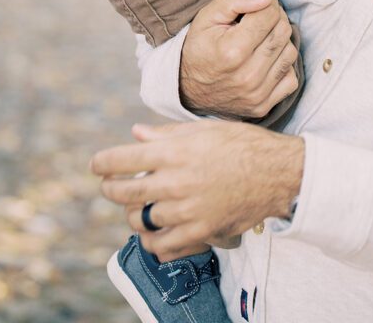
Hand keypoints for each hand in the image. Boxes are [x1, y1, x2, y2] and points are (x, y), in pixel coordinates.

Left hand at [91, 120, 304, 259]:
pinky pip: (161, 244)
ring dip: (132, 213)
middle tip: (110, 185)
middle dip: (110, 189)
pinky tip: (151, 231)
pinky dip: (150, 240)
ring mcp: (186, 210)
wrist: (276, 173)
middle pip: (124, 192)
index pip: (123, 159)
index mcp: (175, 152)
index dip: (103, 163)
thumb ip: (167, 134)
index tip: (96, 165)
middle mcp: (176, 182)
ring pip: (140, 219)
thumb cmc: (242, 144)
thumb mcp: (205, 129)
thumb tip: (136, 133)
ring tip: (137, 206)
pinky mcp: (199, 232)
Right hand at [179, 0, 298, 117]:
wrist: (186, 89)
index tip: (257, 2)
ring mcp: (257, 94)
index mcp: (232, 50)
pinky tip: (266, 60)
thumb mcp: (206, 16)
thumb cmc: (200, 47)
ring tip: (262, 38)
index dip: (267, 2)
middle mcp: (247, 75)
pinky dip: (283, 66)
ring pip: (290, 52)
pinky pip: (291, 78)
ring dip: (280, 40)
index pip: (269, 14)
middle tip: (260, 17)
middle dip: (275, 17)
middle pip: (283, 31)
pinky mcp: (263, 106)